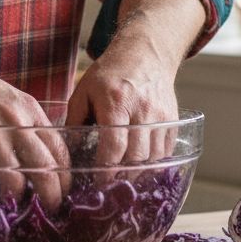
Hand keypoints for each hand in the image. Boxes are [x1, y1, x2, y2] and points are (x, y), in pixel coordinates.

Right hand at [0, 64, 69, 207]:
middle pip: (45, 170)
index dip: (65, 175)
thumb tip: (40, 155)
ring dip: (13, 198)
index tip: (64, 190)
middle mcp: (16, 123)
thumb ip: (25, 123)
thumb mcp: (8, 99)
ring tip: (8, 201)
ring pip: (16, 183)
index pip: (59, 148)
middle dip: (51, 196)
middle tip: (49, 209)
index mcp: (30, 110)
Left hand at [66, 0, 203, 167]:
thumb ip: (75, 119)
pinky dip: (153, 164)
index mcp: (116, 102)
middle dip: (122, 177)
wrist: (145, 54)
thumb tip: (68, 149)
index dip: (106, 170)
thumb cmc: (110, 73)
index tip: (98, 183)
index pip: (114, 146)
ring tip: (123, 180)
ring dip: (138, 173)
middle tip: (110, 187)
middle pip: (136, 156)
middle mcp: (142, 110)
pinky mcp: (172, 120)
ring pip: (154, 158)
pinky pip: (166, 151)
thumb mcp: (84, 90)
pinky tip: (140, 168)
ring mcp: (161, 116)